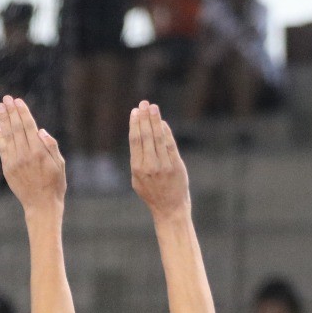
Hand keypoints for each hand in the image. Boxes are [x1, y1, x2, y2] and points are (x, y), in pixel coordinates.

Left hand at [0, 96, 65, 212]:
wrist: (41, 205)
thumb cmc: (54, 184)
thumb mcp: (59, 164)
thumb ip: (51, 146)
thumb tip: (40, 130)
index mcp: (39, 151)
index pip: (29, 126)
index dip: (22, 112)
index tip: (17, 100)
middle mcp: (25, 155)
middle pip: (16, 128)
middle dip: (11, 112)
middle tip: (5, 99)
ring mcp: (14, 162)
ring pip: (8, 136)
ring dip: (3, 120)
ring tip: (0, 107)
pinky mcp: (7, 169)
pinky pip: (2, 149)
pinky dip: (0, 137)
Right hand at [129, 101, 189, 219]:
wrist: (169, 208)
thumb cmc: (152, 194)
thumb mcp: (138, 180)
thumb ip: (138, 160)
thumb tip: (140, 137)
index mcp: (137, 169)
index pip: (136, 141)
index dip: (135, 125)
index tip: (135, 112)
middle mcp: (149, 166)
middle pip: (146, 137)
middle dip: (144, 118)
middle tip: (144, 104)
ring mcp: (163, 166)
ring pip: (158, 138)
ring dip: (155, 121)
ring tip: (153, 107)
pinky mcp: (176, 166)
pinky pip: (170, 145)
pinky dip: (166, 132)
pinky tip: (163, 122)